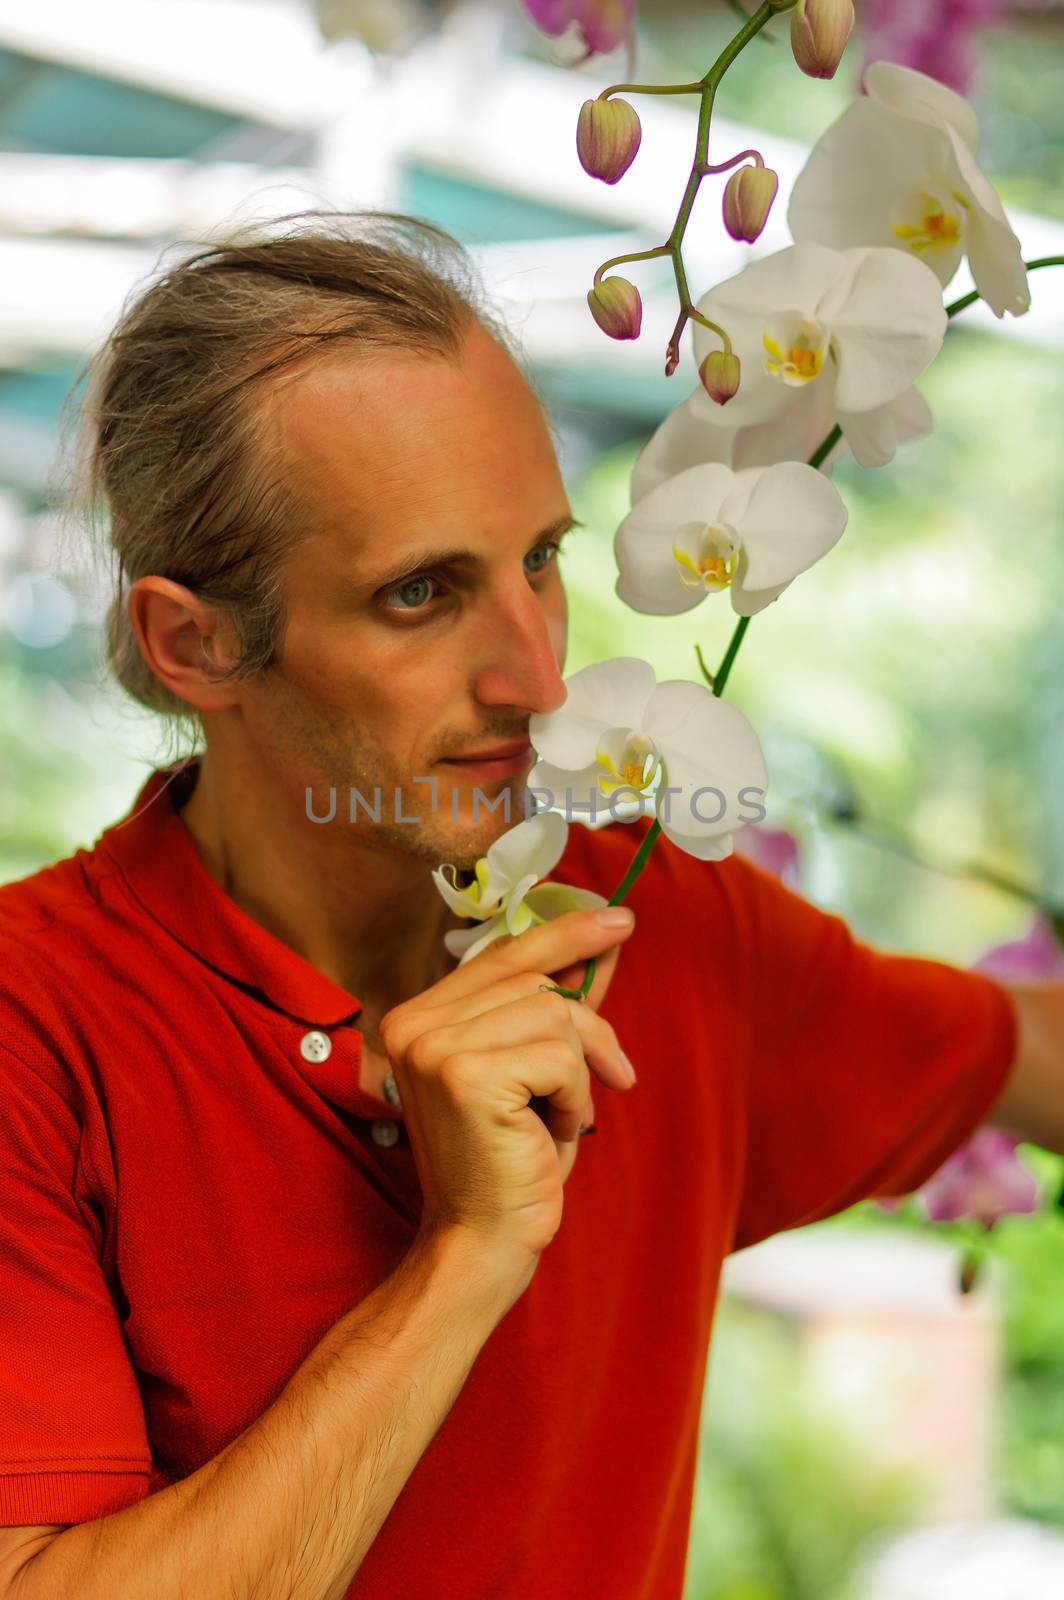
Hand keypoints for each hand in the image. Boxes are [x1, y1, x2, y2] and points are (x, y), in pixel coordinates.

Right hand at [378, 906, 636, 1289]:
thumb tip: (604, 940)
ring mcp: (434, 1046)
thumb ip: (558, 1006)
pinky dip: (575, 1096)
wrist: (481, 1243)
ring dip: (578, 1072)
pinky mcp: (466, 1075)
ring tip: (558, 1119)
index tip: (618, 918)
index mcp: (418, 1018)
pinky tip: (551, 1132)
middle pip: (535, 980)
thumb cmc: (509, 1163)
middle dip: (589, 1029)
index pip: (501, 954)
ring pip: (553, 1013)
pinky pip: (560, 1054)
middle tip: (615, 1077)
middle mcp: (413, 1023)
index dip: (563, 933)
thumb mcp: (536, 1072)